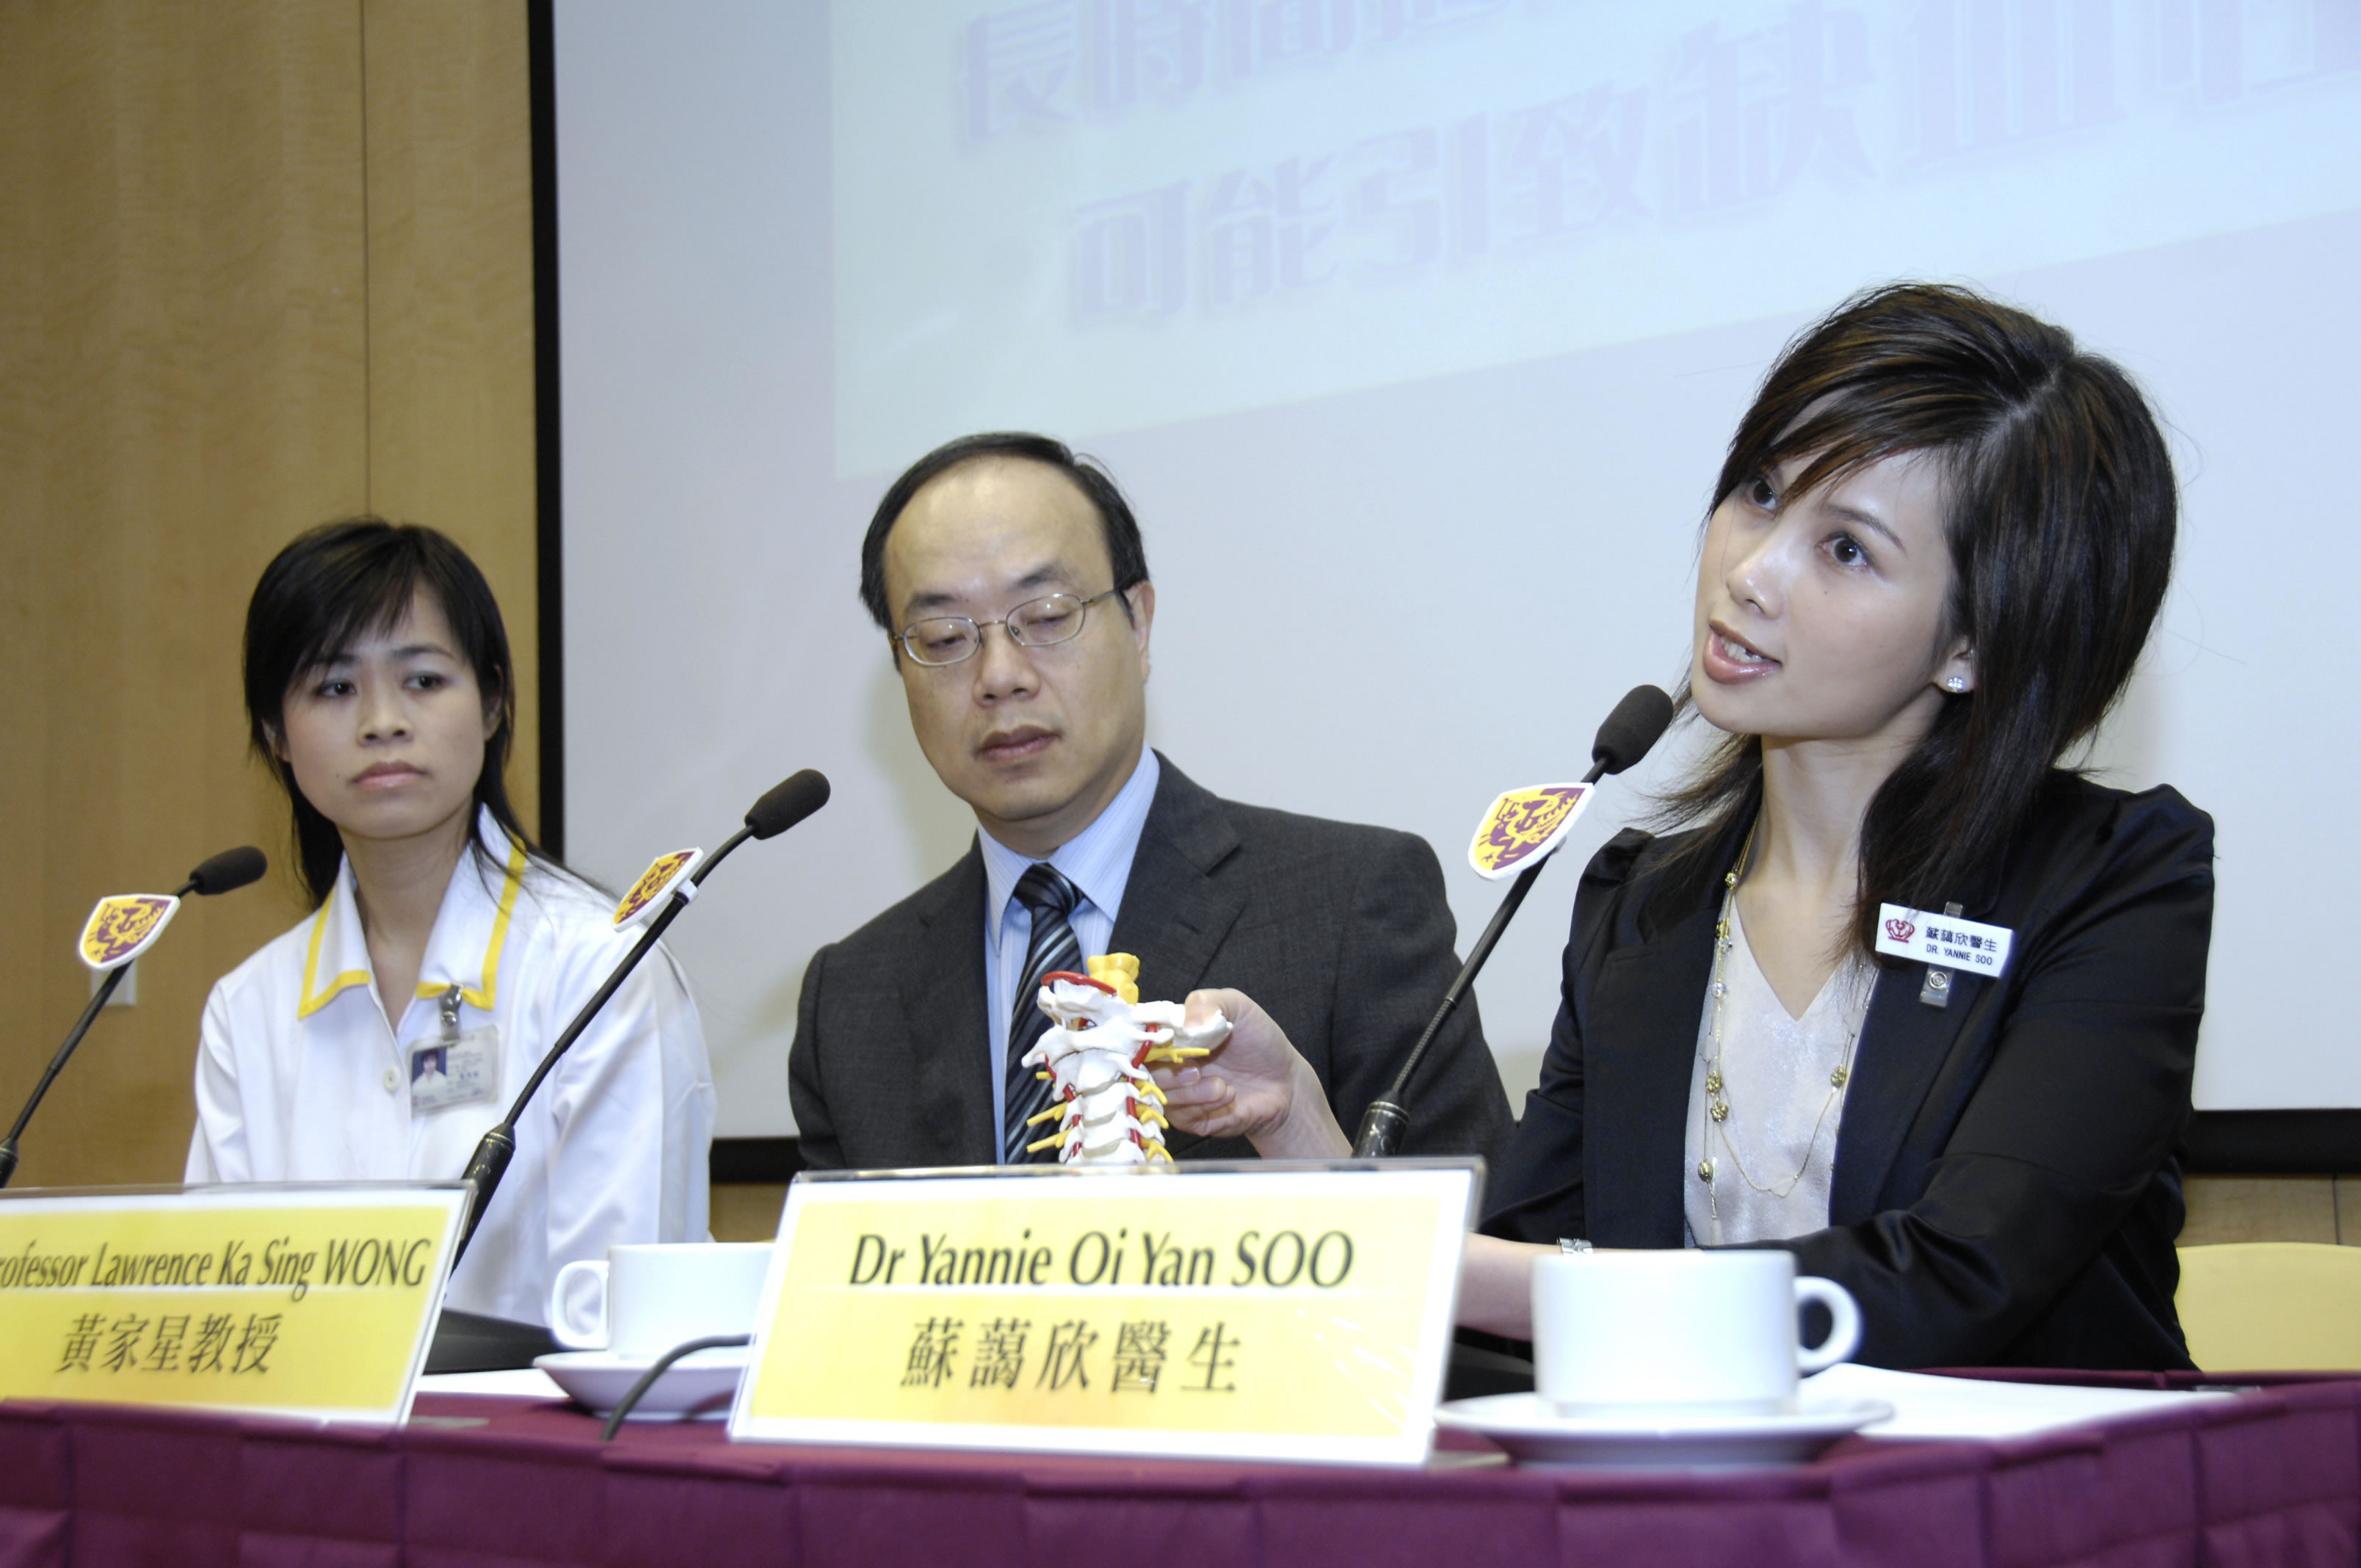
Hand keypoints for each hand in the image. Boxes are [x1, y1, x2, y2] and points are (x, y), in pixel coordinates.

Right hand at [1154, 988, 1349, 1158]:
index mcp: (1174, 1033)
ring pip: (1160, 1095)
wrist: (1285, 1082)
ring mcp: (1178, 1091)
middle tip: (1196, 1071)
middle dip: (1168, 1072)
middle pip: (1142, 1070)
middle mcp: (1169, 1061)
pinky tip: (1228, 1097)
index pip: (1140, 1035)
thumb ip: (1208, 1003)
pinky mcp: (1190, 1117)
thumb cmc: (1260, 1041)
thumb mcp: (1238, 1007)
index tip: (1164, 1043)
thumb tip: (1184, 1025)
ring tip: (1222, 1086)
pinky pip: (1181, 1116)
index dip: (1142, 1040)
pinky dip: (1205, 1106)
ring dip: (1191, 1092)